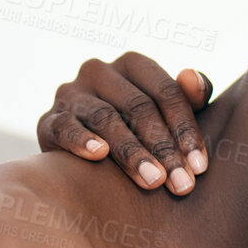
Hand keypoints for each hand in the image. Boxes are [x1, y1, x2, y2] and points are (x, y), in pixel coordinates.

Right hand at [37, 52, 213, 194]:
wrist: (83, 155)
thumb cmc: (139, 131)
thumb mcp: (167, 113)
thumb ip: (189, 96)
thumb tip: (193, 78)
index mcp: (132, 64)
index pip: (166, 92)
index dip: (185, 129)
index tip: (200, 167)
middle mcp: (98, 71)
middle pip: (138, 107)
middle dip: (164, 148)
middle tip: (181, 184)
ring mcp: (70, 94)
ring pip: (106, 118)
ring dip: (132, 152)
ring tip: (153, 181)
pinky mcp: (48, 120)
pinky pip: (65, 127)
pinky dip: (82, 140)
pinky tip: (99, 156)